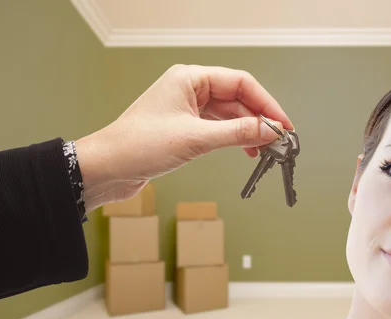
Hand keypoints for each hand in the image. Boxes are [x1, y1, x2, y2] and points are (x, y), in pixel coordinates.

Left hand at [74, 64, 292, 212]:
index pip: (240, 83)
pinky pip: (218, 128)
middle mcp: (190, 89)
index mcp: (190, 78)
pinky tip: (246, 151)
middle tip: (279, 139)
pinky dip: (234, 139)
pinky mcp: (185, 128)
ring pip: (229, 115)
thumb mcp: (195, 139)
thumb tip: (270, 130)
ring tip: (265, 150)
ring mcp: (187, 109)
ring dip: (248, 131)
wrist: (107, 168)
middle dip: (259, 118)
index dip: (266, 103)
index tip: (282, 124)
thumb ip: (237, 134)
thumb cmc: (139, 145)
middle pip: (237, 98)